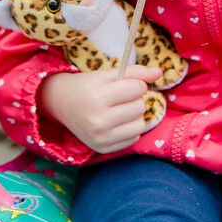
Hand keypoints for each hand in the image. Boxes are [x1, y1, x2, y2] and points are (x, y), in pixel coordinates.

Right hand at [39, 65, 161, 153]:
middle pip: (140, 106)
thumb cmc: (88, 86)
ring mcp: (100, 138)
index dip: (135, 83)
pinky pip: (134, 138)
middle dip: (134, 99)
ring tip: (119, 110)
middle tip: (118, 97)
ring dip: (134, 115)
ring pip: (141, 124)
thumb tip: (160, 72)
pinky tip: (115, 122)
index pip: (137, 88)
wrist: (62, 104)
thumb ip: (135, 72)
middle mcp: (98, 121)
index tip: (123, 84)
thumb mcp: (108, 74)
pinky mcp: (103, 149)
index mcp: (98, 97)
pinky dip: (129, 129)